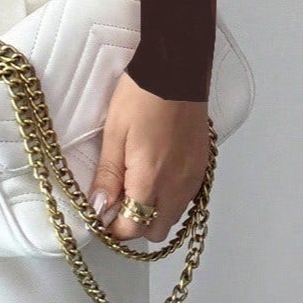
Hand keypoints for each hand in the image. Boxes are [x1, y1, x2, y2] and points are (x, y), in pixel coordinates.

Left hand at [89, 71, 210, 243]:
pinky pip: (186, 199)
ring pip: (174, 217)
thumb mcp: (114, 133)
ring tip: (136, 186)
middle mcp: (177, 186)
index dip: (115, 229)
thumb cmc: (140, 96)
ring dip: (154, 212)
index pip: (133, 229)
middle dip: (135, 225)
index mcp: (151, 179)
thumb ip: (108, 176)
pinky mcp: (203, 166)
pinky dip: (170, 199)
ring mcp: (193, 178)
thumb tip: (100, 209)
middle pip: (157, 231)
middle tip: (118, 202)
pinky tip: (157, 177)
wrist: (176, 71)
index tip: (102, 216)